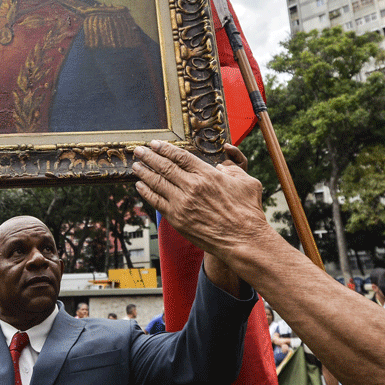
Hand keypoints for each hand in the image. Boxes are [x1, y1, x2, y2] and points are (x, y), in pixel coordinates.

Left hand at [133, 140, 267, 258]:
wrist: (243, 240)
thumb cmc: (248, 212)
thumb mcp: (247, 181)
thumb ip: (232, 170)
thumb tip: (222, 167)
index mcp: (207, 174)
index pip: (180, 156)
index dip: (165, 149)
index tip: (155, 144)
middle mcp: (192, 186)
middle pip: (164, 166)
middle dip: (149, 157)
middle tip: (139, 151)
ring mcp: (182, 204)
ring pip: (157, 183)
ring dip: (144, 172)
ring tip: (136, 166)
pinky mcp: (177, 219)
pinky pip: (156, 202)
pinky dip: (146, 192)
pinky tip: (140, 186)